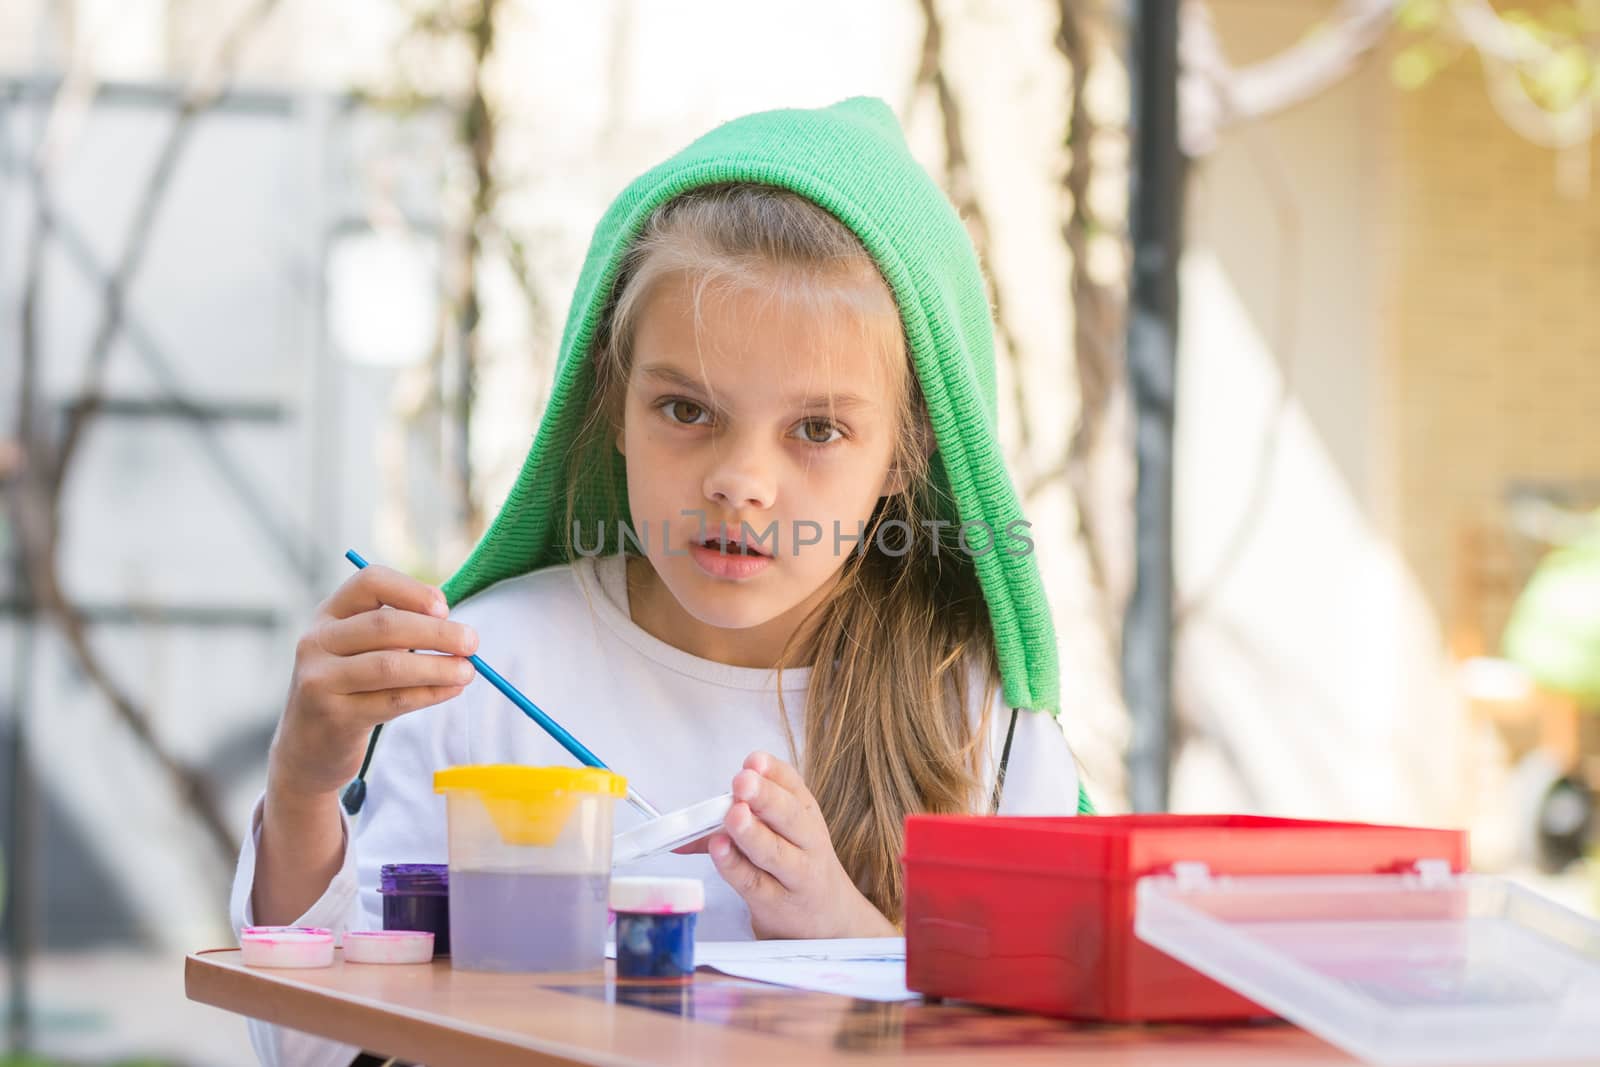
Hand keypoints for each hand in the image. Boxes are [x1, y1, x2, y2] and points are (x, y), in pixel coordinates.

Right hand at [267, 565, 478, 800]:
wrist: (307, 746)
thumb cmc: (350, 686)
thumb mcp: (361, 649)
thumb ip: (398, 629)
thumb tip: (449, 617)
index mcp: (329, 614)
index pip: (370, 582)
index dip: (412, 590)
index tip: (445, 608)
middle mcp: (317, 642)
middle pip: (385, 625)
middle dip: (437, 632)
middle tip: (472, 642)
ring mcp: (320, 680)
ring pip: (390, 665)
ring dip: (438, 666)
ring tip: (468, 671)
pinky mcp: (334, 717)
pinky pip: (393, 701)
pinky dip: (430, 694)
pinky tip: (451, 690)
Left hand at [708, 751, 897, 939]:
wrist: (829, 919)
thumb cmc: (796, 867)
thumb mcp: (779, 836)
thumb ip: (731, 822)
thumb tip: (683, 824)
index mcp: (806, 815)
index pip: (794, 787)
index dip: (774, 772)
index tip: (754, 760)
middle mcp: (806, 842)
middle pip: (789, 816)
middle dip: (765, 797)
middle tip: (743, 782)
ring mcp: (795, 874)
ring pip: (773, 851)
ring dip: (751, 833)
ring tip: (734, 815)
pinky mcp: (777, 902)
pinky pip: (753, 883)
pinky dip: (734, 866)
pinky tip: (718, 851)